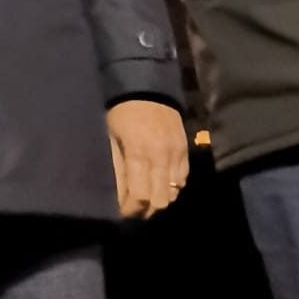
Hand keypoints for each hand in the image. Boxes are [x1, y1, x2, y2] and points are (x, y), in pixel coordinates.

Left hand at [107, 99, 188, 218]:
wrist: (147, 85)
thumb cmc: (122, 111)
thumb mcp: (112, 136)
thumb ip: (117, 167)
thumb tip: (117, 195)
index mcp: (138, 153)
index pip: (139, 196)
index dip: (130, 210)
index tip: (122, 213)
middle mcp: (160, 157)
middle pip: (160, 201)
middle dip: (146, 211)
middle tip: (135, 210)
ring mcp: (176, 154)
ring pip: (174, 193)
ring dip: (160, 199)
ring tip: (147, 199)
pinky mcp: (185, 149)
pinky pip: (183, 179)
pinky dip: (173, 186)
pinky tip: (161, 183)